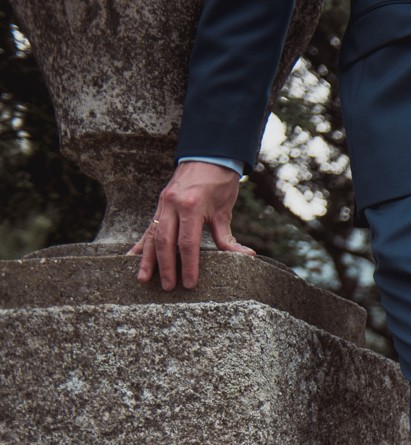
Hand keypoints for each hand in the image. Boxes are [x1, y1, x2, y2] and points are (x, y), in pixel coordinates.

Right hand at [133, 161, 254, 290]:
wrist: (208, 156)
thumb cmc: (220, 183)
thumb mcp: (225, 209)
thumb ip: (227, 236)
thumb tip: (245, 257)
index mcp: (191, 207)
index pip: (187, 243)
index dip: (188, 265)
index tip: (190, 283)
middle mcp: (172, 205)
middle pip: (165, 242)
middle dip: (166, 267)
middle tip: (168, 287)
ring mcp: (162, 204)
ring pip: (152, 236)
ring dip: (148, 260)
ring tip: (143, 279)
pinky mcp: (159, 205)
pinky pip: (148, 228)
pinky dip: (141, 244)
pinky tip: (131, 258)